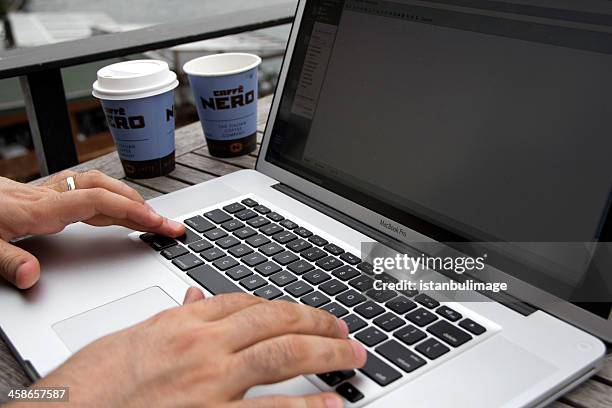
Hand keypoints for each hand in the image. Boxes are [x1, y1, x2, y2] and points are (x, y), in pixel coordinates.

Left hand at [0, 170, 184, 288]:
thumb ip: (6, 260)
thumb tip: (33, 276)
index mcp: (37, 208)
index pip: (97, 202)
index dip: (132, 211)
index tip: (159, 224)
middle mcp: (47, 196)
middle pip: (106, 192)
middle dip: (143, 207)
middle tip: (169, 226)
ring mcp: (45, 194)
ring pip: (98, 187)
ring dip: (128, 200)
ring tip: (150, 217)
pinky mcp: (40, 196)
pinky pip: (85, 191)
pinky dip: (109, 199)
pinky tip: (114, 210)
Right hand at [32, 290, 364, 407]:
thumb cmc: (88, 386)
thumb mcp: (130, 340)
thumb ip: (173, 319)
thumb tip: (198, 298)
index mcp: (182, 321)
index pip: (244, 302)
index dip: (279, 306)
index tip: (298, 313)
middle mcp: (202, 346)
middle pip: (276, 320)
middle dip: (317, 322)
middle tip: (343, 328)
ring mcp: (211, 383)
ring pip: (285, 354)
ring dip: (327, 352)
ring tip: (352, 355)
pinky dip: (308, 407)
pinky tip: (332, 405)